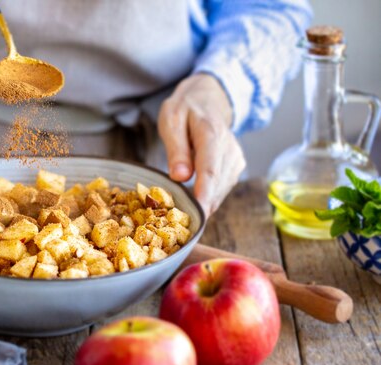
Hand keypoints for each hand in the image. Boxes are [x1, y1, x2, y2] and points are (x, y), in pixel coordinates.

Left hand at [158, 74, 245, 216]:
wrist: (208, 100)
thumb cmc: (185, 110)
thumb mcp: (171, 121)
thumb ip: (176, 149)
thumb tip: (180, 177)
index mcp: (211, 133)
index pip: (210, 169)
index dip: (205, 194)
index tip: (199, 214)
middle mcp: (229, 147)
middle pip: (217, 184)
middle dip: (201, 204)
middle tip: (181, 222)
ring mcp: (235, 158)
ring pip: (221, 190)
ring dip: (205, 202)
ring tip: (184, 212)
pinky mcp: (235, 167)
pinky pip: (222, 189)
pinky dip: (209, 197)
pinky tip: (195, 200)